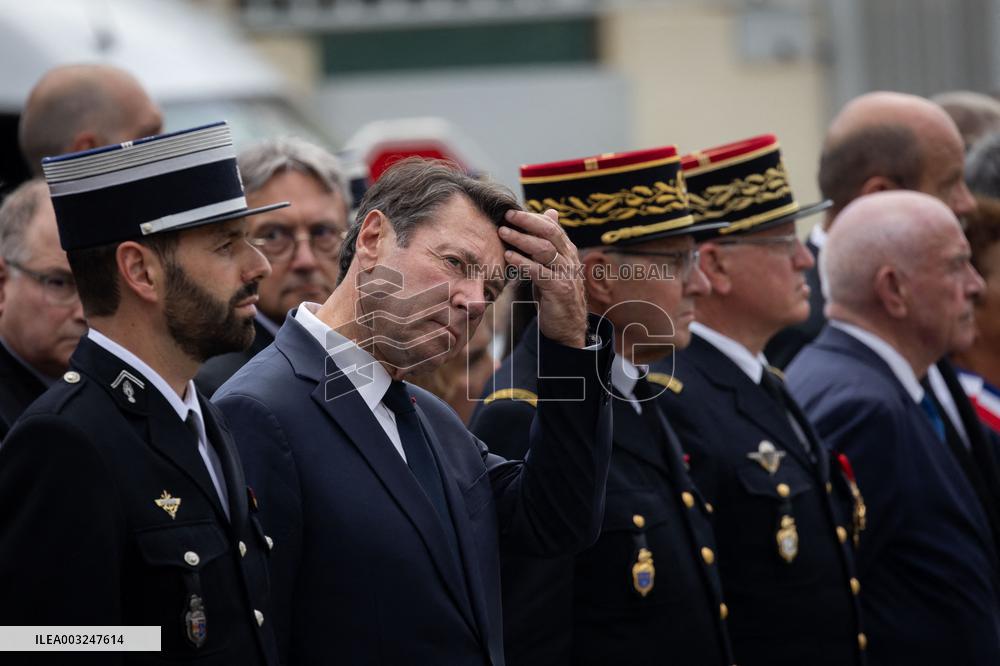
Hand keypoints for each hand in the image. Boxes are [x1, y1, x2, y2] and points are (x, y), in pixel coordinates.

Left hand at [500, 208, 587, 347]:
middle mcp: (569, 259)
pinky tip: (508, 256)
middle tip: (507, 216)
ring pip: (544, 249)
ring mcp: (565, 274)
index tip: (512, 212)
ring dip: (521, 239)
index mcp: (567, 252)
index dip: (533, 217)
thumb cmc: (555, 293)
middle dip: (527, 222)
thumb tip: (550, 213)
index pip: (552, 227)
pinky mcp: (558, 289)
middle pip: (549, 232)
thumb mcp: (552, 265)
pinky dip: (522, 262)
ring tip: (503, 232)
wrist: (568, 326)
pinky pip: (538, 271)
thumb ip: (549, 242)